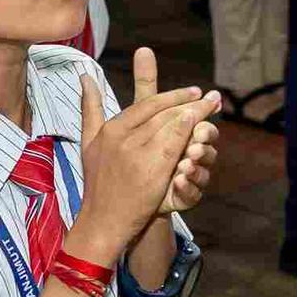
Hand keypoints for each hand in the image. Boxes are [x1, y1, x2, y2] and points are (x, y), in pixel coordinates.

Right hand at [69, 49, 219, 262]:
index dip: (171, 95)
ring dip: (193, 111)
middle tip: (207, 95)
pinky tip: (199, 122)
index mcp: (110, 129)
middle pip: (161, 112)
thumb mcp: (88, 141)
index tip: (191, 91)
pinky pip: (173, 142)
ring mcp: (136, 152)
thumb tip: (86, 76)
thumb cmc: (98, 182)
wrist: (103, 220)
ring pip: (169, 124)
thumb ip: (90, 107)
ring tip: (210, 105)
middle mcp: (121, 137)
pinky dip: (187, 129)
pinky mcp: (151, 168)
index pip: (146, 105)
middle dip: (187, 100)